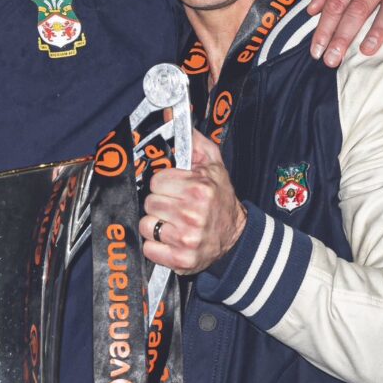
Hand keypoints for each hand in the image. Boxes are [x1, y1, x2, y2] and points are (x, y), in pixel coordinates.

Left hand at [140, 130, 245, 273]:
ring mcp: (186, 239)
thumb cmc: (220, 199)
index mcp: (198, 188)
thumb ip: (195, 144)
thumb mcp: (214, 166)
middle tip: (174, 207)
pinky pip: (149, 248)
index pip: (155, 181)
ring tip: (173, 223)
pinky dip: (156, 246)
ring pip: (146, 225)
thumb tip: (178, 123)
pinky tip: (171, 240)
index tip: (174, 189)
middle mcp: (192, 214)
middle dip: (160, 204)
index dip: (163, 184)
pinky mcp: (181, 260)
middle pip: (149, 203)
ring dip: (156, 225)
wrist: (236, 237)